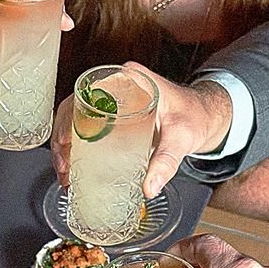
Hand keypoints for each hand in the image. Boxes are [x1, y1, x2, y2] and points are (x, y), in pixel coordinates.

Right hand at [47, 63, 231, 194]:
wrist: (207, 115)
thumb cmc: (196, 117)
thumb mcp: (182, 139)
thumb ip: (167, 162)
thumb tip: (148, 188)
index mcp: (131, 79)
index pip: (87, 93)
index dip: (68, 118)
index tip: (65, 144)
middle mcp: (118, 85)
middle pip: (75, 107)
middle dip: (62, 138)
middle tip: (64, 168)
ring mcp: (115, 99)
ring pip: (78, 118)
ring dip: (66, 144)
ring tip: (66, 173)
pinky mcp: (116, 114)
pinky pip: (89, 125)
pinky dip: (78, 145)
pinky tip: (74, 166)